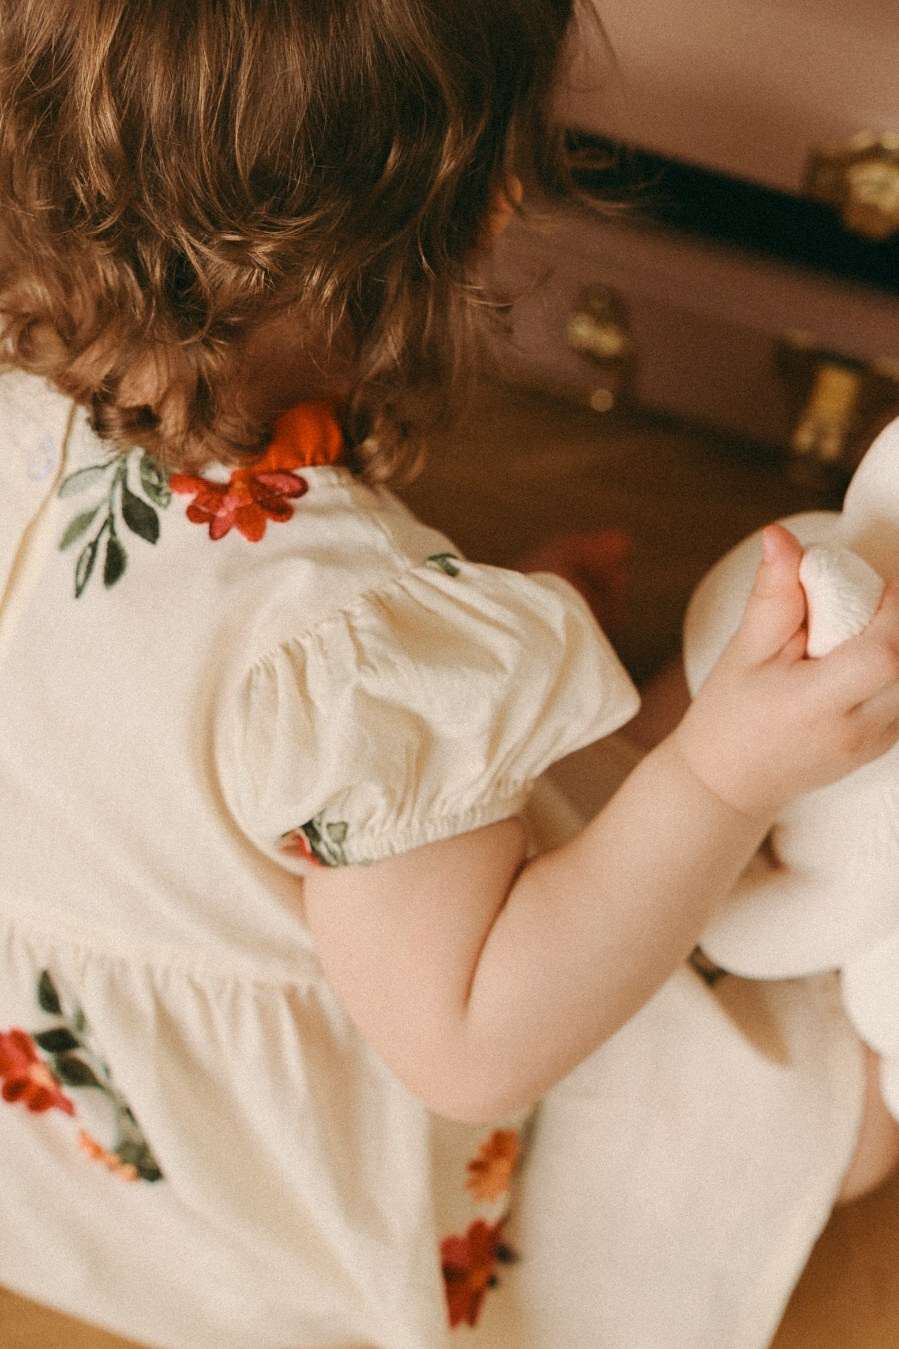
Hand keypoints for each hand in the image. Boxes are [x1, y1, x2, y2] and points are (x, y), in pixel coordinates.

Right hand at [670, 524, 898, 820]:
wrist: (729, 783)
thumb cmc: (729, 715)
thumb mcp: (743, 651)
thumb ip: (773, 594)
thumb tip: (781, 537)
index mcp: (814, 705)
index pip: (885, 653)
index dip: (895, 608)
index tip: (881, 582)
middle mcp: (855, 730)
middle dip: (898, 621)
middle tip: (868, 604)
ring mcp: (877, 742)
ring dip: (894, 643)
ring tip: (856, 635)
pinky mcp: (886, 744)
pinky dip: (892, 666)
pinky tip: (857, 660)